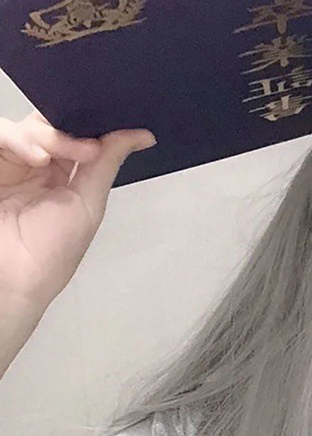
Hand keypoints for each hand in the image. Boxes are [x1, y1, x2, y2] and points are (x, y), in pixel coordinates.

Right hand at [0, 111, 154, 310]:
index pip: (75, 136)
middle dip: (68, 131)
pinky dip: (17, 139)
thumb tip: (142, 136)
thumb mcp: (88, 204)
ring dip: (46, 137)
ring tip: (50, 159)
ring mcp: (7, 165)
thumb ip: (107, 164)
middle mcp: (33, 169)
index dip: (90, 127)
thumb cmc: (51, 253)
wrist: (11, 278)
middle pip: (49, 125)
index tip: (109, 127)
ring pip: (24, 127)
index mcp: (62, 180)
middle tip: (84, 150)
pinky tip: (34, 159)